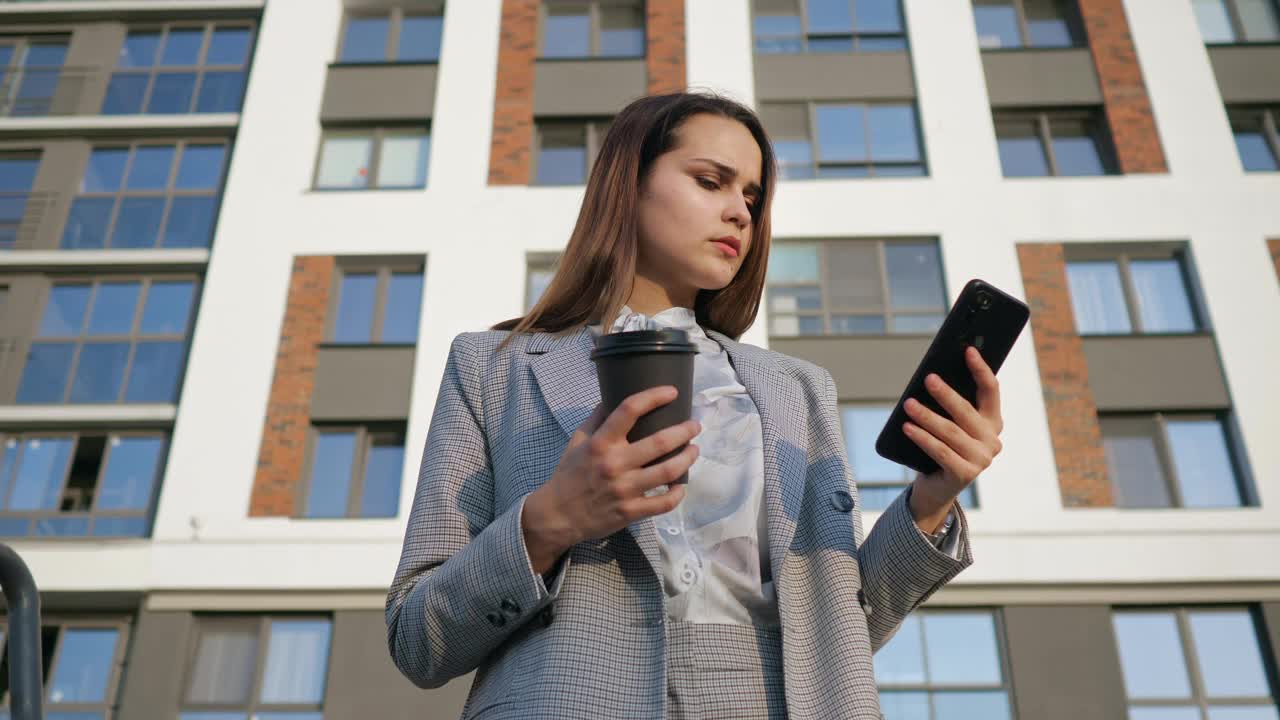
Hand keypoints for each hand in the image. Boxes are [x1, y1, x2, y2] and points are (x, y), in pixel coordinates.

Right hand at [522, 385, 700, 573]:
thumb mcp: (577, 441)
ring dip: (687, 458)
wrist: (558, 515)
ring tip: (694, 450)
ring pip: (668, 471)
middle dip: (684, 431)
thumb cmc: (570, 474)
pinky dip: (677, 493)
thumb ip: (596, 418)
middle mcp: (614, 464)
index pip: (629, 410)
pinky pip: (663, 502)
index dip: (654, 396)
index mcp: (600, 443)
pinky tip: (681, 485)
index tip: (672, 392)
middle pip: (659, 442)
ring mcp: (624, 489)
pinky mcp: (631, 511)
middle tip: (695, 426)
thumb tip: (613, 396)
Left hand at [903, 346, 1004, 527]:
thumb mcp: (947, 423)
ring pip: (950, 432)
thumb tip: (932, 377)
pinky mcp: (965, 474)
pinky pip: (940, 451)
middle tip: (928, 379)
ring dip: (927, 416)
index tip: (968, 350)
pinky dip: (922, 438)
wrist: (935, 488)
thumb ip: (948, 405)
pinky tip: (907, 427)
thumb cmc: (940, 448)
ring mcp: (981, 459)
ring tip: (908, 404)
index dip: (980, 370)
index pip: (991, 391)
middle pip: (967, 411)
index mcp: (992, 422)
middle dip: (946, 394)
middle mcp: (992, 440)